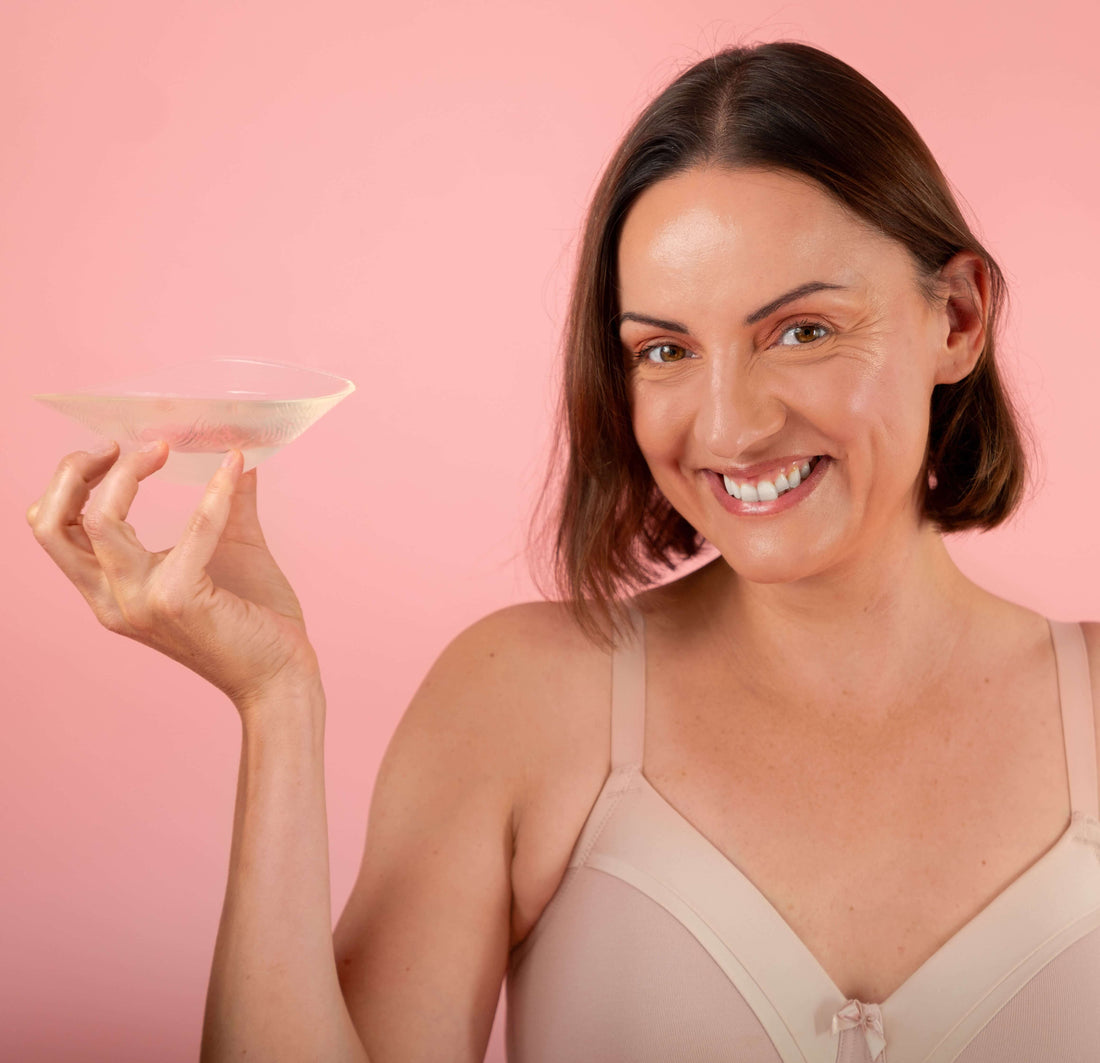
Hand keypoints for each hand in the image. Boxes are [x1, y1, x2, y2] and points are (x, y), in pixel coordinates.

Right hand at [26, 441, 321, 710]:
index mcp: (111, 590)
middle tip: (118, 445)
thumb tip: (236, 451)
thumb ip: (226, 502)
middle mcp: (113, 600)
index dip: (71, 482)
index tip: (113, 451)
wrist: (281, 676)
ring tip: (162, 449)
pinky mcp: (178, 599)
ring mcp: (141, 602)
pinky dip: (215, 490)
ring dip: (130, 473)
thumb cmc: (255, 618)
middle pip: (51, 524)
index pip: (55, 530)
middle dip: (73, 472)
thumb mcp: (230, 547)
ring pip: (98, 520)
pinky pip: (193, 527)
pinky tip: (235, 465)